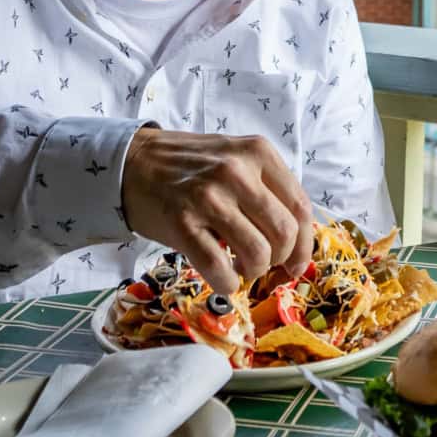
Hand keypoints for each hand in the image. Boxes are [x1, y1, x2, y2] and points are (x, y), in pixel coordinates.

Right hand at [120, 127, 312, 296]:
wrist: (131, 162)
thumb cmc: (189, 166)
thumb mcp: (234, 159)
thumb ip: (265, 189)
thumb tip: (296, 242)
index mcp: (257, 153)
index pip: (300, 207)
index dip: (305, 245)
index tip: (296, 263)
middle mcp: (236, 171)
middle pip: (284, 233)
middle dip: (280, 260)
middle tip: (264, 265)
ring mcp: (208, 196)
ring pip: (257, 253)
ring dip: (253, 271)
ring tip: (240, 267)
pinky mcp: (181, 222)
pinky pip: (219, 267)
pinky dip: (227, 283)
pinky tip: (222, 278)